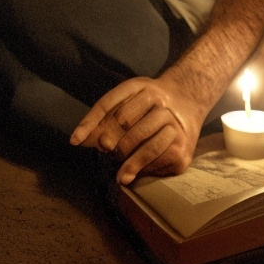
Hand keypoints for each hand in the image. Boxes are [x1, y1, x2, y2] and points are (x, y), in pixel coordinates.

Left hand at [70, 74, 203, 182]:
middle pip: (126, 123)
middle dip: (112, 141)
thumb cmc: (149, 104)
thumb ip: (104, 119)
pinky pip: (160, 160)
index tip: (74, 140)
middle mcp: (159, 101)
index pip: (108, 104)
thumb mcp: (128, 101)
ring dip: (128, 163)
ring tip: (119, 176)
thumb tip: (77, 140)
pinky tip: (137, 172)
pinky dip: (146, 168)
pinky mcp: (184, 147)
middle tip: (106, 149)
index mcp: (140, 86)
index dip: (89, 123)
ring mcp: (173, 123)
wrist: (189, 100)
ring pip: (146, 146)